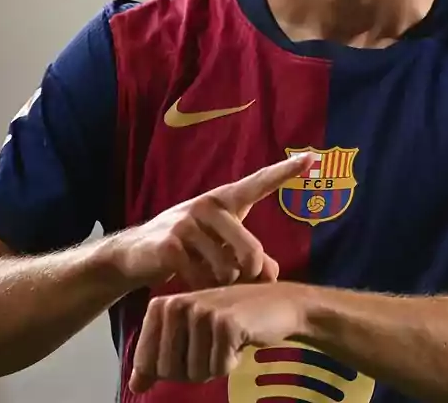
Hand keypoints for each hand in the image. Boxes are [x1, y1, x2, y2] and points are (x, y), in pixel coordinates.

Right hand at [108, 152, 316, 289]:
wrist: (135, 255)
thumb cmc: (187, 247)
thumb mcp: (221, 247)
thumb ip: (251, 258)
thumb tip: (273, 276)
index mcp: (225, 200)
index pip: (259, 183)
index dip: (285, 171)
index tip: (311, 158)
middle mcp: (208, 205)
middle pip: (251, 249)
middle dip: (251, 274)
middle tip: (241, 280)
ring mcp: (187, 223)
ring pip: (227, 269)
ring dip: (222, 285)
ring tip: (208, 278)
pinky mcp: (170, 245)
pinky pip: (203, 279)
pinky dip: (202, 289)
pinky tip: (190, 283)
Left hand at [128, 283, 307, 392]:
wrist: (278, 303)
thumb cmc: (231, 320)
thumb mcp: (190, 336)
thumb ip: (160, 359)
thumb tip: (135, 385)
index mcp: (161, 306)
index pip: (147, 364)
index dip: (172, 368)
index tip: (192, 347)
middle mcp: (176, 304)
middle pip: (168, 371)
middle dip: (194, 369)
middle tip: (213, 345)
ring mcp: (201, 312)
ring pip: (194, 372)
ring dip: (215, 365)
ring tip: (227, 340)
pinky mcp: (225, 323)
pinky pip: (219, 368)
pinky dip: (232, 362)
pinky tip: (240, 339)